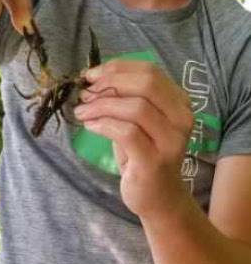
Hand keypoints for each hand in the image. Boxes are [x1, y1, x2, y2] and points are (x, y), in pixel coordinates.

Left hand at [76, 60, 194, 219]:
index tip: (90, 75)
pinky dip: (103, 124)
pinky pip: (126, 132)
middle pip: (145, 84)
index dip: (116, 68)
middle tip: (85, 94)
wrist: (157, 195)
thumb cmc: (143, 152)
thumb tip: (91, 78)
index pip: (150, 71)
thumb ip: (123, 98)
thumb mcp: (135, 120)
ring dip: (101, 105)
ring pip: (136, 107)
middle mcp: (182, 118)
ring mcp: (172, 140)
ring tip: (82, 112)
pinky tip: (90, 126)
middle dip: (109, 84)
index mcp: (178, 102)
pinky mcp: (155, 159)